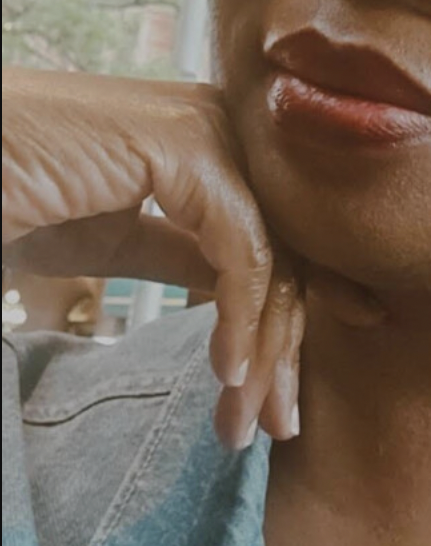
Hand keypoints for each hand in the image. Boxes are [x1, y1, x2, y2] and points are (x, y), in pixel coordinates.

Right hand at [2, 67, 303, 447]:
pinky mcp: (184, 143)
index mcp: (206, 138)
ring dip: (265, 347)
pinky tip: (229, 370)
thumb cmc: (13, 193)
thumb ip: (181, 254)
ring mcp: (206, 127)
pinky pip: (242, 247)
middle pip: (286, 245)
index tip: (281, 391)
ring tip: (245, 418)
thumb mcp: (113, 238)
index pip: (278, 233)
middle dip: (285, 342)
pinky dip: (242, 317)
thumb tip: (234, 293)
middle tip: (276, 422)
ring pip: (272, 252)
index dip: (289, 313)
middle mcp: (220, 123)